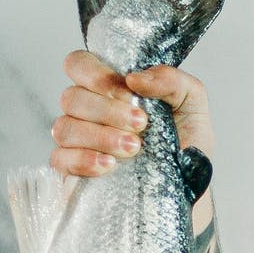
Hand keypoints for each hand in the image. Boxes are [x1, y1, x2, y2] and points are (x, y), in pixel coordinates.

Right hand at [50, 51, 215, 180]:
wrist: (188, 187)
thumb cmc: (186, 143)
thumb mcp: (192, 104)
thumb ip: (172, 81)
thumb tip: (136, 77)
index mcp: (109, 89)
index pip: (79, 65)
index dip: (96, 74)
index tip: (127, 92)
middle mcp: (87, 112)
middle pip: (71, 97)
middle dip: (107, 110)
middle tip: (140, 124)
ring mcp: (76, 142)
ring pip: (64, 128)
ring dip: (100, 136)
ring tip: (134, 148)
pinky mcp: (72, 171)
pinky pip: (61, 159)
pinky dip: (84, 160)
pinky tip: (109, 165)